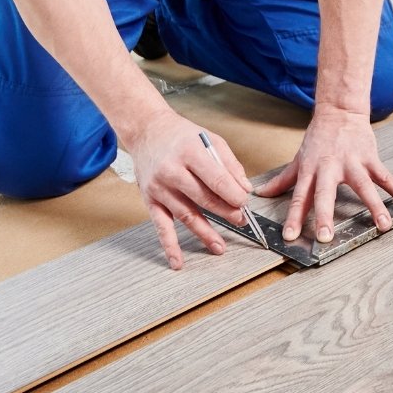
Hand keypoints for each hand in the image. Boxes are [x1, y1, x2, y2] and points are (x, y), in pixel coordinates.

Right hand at [128, 108, 254, 269]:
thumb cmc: (182, 135)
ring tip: (220, 247)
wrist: (147, 132)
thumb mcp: (210, 139)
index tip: (245, 203)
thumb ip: (229, 164)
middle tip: (240, 220)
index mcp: (190, 152)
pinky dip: (169, 246)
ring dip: (205, 232)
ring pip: (186, 215)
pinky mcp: (150, 200)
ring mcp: (159, 188)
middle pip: (203, 199)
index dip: (233, 194)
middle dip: (225, 212)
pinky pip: (161, 226)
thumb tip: (245, 188)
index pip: (215, 179)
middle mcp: (172, 171)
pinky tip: (177, 261)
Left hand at [254, 104, 392, 243]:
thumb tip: (261, 194)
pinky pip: (386, 177)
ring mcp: (353, 163)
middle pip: (326, 193)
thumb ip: (282, 180)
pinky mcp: (371, 158)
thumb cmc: (319, 138)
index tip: (290, 237)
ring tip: (383, 225)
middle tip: (326, 237)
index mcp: (311, 170)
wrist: (340, 111)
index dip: (294, 218)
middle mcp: (330, 167)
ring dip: (374, 206)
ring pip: (364, 186)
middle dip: (325, 215)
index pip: (299, 197)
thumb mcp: (299, 158)